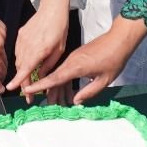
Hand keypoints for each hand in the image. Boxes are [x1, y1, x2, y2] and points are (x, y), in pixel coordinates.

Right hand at [7, 0, 71, 103]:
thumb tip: (40, 77)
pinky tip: (27, 64)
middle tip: (28, 96)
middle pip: (20, 68)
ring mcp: (21, 40)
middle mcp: (26, 46)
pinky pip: (18, 51)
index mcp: (38, 51)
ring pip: (18, 60)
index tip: (9, 89)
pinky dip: (21, 60)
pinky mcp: (20, 35)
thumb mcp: (59, 50)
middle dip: (22, 83)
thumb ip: (48, 65)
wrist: (52, 9)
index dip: (17, 80)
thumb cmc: (59, 30)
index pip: (25, 69)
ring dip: (22, 72)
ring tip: (28, 82)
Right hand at [23, 16, 146, 104]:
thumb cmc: (114, 59)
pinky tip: (68, 93)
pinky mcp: (77, 58)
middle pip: (55, 79)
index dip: (40, 85)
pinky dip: (66, 83)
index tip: (27, 89)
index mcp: (76, 67)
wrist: (119, 39)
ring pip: (61, 76)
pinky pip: (67, 72)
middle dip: (50, 93)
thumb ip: (88, 92)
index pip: (54, 78)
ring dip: (59, 89)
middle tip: (50, 107)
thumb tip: (75, 102)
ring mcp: (73, 58)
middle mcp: (71, 61)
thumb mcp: (104, 80)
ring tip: (59, 104)